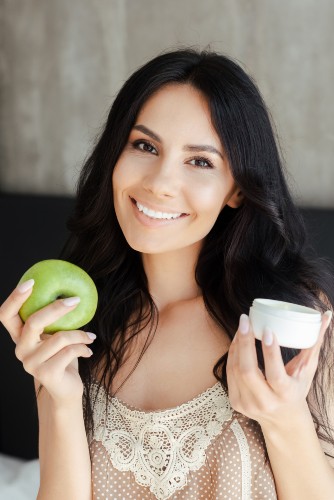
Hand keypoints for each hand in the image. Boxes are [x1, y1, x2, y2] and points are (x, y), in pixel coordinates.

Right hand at [0, 280, 95, 405]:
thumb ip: (54, 320)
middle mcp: (21, 349)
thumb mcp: (55, 335)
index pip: (6, 315)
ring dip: (80, 334)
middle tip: (76, 300)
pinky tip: (88, 350)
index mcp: (19, 337)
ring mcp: (31, 363)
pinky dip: (83, 347)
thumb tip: (72, 292)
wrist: (66, 389)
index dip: (14, 298)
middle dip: (56, 308)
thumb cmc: (62, 356)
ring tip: (90, 336)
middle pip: (33, 322)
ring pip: (59, 337)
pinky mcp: (46, 374)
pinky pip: (69, 351)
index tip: (31, 282)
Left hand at [226, 311, 331, 429]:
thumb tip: (325, 315)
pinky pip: (229, 372)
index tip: (266, 330)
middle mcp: (265, 402)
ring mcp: (247, 404)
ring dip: (236, 344)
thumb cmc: (297, 389)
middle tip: (246, 319)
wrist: (282, 420)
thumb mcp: (307, 369)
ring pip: (236, 369)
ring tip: (242, 325)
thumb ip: (315, 342)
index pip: (275, 374)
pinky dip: (232, 353)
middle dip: (244, 342)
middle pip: (248, 371)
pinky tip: (236, 339)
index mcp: (285, 395)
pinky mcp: (235, 401)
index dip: (269, 352)